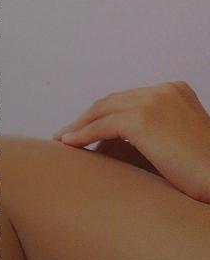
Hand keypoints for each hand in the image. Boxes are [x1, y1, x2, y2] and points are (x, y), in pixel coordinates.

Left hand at [53, 81, 209, 203]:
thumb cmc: (203, 170)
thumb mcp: (178, 140)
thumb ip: (153, 132)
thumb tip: (111, 143)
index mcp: (175, 90)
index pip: (129, 99)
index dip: (104, 113)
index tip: (86, 126)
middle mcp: (163, 90)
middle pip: (113, 101)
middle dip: (87, 117)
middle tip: (67, 133)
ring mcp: (152, 102)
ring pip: (103, 111)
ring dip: (79, 126)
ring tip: (63, 139)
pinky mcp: (142, 120)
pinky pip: (102, 126)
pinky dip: (82, 134)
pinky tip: (70, 144)